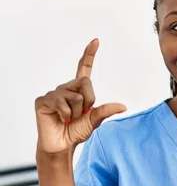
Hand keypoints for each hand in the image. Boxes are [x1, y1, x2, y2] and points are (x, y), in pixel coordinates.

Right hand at [35, 39, 126, 154]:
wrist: (62, 145)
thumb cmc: (76, 132)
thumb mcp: (95, 121)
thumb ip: (106, 111)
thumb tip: (124, 106)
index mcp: (78, 90)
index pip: (84, 68)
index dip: (89, 54)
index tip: (96, 40)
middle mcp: (65, 88)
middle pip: (85, 83)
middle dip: (89, 101)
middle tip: (80, 114)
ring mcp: (53, 93)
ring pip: (75, 96)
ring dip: (77, 112)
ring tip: (69, 119)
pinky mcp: (43, 101)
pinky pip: (62, 103)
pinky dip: (66, 115)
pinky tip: (61, 120)